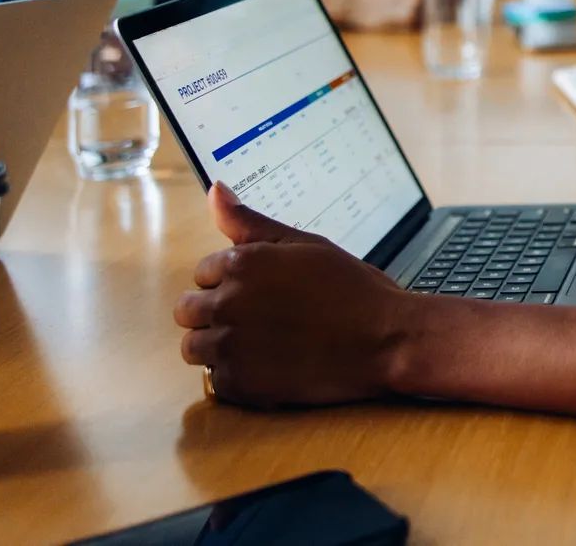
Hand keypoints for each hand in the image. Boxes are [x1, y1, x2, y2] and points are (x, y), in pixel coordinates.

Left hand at [175, 184, 419, 406]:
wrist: (387, 339)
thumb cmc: (352, 289)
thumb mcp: (305, 244)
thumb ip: (251, 222)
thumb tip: (214, 190)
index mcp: (242, 262)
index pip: (203, 271)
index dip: (232, 281)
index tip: (262, 292)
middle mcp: (228, 301)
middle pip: (187, 310)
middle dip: (214, 312)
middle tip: (257, 319)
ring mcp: (232, 345)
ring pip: (193, 347)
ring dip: (218, 346)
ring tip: (258, 344)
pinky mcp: (240, 384)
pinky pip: (215, 381)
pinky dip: (238, 376)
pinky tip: (269, 366)